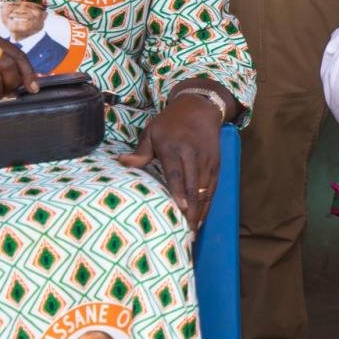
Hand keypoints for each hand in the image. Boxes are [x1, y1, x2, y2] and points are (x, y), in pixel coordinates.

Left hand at [118, 92, 224, 230]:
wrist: (200, 108)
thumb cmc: (170, 122)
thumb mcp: (152, 131)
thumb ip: (140, 151)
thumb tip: (121, 162)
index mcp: (174, 147)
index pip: (176, 172)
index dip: (179, 191)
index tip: (181, 208)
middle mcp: (193, 154)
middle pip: (194, 185)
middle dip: (192, 209)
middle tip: (186, 230)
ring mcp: (207, 160)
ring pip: (206, 189)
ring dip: (201, 211)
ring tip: (193, 230)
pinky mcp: (216, 164)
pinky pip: (213, 187)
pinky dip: (208, 204)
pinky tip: (201, 217)